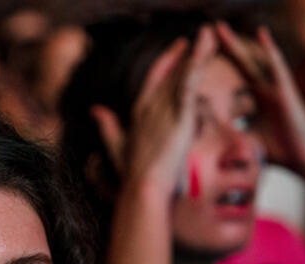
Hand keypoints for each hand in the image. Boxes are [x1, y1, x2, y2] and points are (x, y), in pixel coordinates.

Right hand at [100, 25, 216, 197]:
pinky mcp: (180, 115)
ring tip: (209, 36)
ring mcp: (164, 109)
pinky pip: (190, 84)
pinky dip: (197, 65)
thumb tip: (95, 109)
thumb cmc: (131, 175)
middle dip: (185, 54)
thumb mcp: (116, 145)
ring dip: (197, 53)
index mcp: (138, 112)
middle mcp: (150, 106)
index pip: (153, 79)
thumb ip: (107, 125)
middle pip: (170, 72)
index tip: (179, 48)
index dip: (166, 62)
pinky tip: (206, 51)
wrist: (143, 188)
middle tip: (201, 36)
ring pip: (182, 74)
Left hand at [215, 23, 304, 167]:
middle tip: (207, 30)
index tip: (202, 52)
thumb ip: (228, 133)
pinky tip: (262, 32)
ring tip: (220, 28)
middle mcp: (266, 88)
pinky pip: (277, 66)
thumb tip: (207, 137)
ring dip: (237, 44)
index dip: (221, 65)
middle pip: (241, 63)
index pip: (235, 76)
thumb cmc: (277, 150)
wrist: (303, 159)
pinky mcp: (286, 90)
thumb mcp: (244, 139)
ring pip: (253, 60)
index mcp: (258, 98)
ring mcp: (276, 87)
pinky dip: (270, 49)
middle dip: (224, 47)